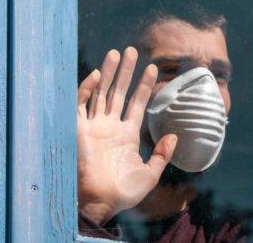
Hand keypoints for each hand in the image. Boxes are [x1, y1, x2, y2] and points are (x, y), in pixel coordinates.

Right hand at [78, 47, 176, 224]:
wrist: (100, 202)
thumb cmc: (123, 191)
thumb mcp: (149, 173)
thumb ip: (162, 154)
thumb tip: (174, 136)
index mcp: (127, 134)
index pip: (137, 103)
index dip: (144, 86)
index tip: (153, 69)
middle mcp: (110, 126)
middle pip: (118, 92)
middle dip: (125, 72)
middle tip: (131, 51)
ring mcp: (94, 125)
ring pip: (101, 93)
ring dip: (107, 73)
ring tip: (116, 53)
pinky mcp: (77, 128)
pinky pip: (80, 104)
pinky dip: (87, 89)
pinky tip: (96, 74)